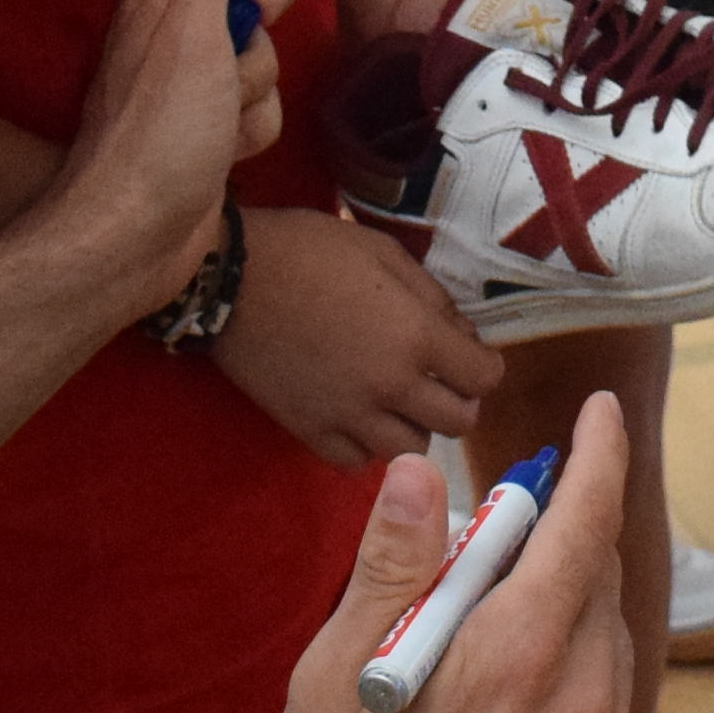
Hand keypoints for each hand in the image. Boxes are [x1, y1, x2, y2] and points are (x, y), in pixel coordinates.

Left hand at [39, 0, 272, 298]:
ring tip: (225, 116)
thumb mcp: (192, 30)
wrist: (134, 240)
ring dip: (257, 85)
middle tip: (252, 32)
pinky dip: (252, 128)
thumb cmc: (160, 131)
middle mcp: (171, 30)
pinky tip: (228, 152)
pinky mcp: (209, 131)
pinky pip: (256, 108)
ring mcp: (191, 84)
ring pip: (259, 55)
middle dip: (265, 16)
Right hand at [210, 209, 501, 466]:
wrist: (229, 277)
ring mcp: (349, 416)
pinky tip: (359, 418)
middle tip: (440, 380)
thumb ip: (432, 298)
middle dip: (460, 400)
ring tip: (399, 402)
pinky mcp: (310, 432)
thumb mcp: (384, 252)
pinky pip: (356, 461)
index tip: (470, 356)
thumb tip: (461, 335)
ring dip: (415, 427)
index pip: (484, 379)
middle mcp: (391, 387)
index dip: (484, 366)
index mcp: (416, 337)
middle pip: (457, 422)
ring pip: (411, 451)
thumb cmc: (310, 250)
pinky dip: (366, 445)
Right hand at [256, 394, 639, 712]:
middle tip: (496, 537)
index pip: (582, 524)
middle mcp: (580, 703)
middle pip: (596, 580)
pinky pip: (601, 709)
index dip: (596, 457)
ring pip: (604, 644)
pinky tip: (503, 707)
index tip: (600, 415)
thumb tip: (414, 474)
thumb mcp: (332, 678)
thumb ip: (389, 569)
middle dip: (559, 539)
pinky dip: (567, 679)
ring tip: (487, 630)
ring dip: (564, 612)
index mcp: (515, 657)